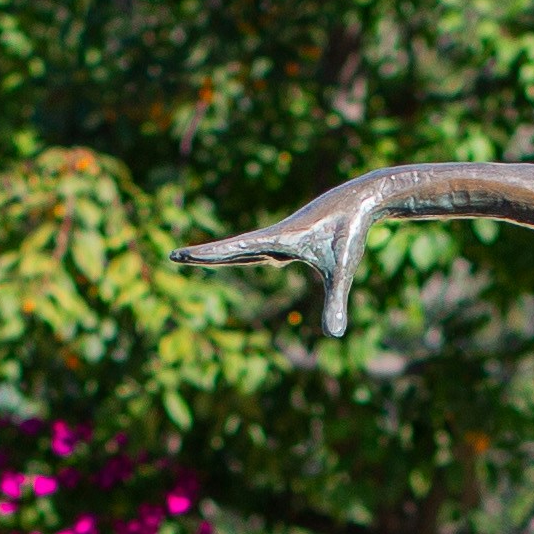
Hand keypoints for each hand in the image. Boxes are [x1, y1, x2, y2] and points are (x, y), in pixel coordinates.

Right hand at [174, 176, 391, 339]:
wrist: (361, 198)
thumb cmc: (352, 230)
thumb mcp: (344, 268)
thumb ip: (335, 301)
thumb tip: (335, 335)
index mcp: (279, 239)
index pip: (235, 248)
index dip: (208, 254)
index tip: (182, 253)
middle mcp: (274, 237)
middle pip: (231, 248)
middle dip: (202, 254)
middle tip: (173, 255)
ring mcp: (281, 236)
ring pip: (243, 247)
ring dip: (219, 253)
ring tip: (193, 256)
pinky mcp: (291, 237)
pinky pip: (259, 247)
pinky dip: (240, 252)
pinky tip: (240, 254)